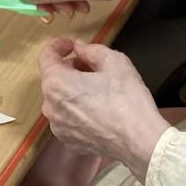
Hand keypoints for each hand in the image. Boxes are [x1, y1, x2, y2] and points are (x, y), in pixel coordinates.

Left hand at [39, 38, 169, 182]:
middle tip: (93, 66)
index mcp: (57, 83)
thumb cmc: (127, 99)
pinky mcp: (69, 141)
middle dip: (70, 68)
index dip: (58, 45)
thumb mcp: (115, 61)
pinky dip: (78, 109)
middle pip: (54, 78)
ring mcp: (58, 127)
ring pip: (60, 99)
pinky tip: (98, 108)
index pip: (46, 57)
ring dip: (74, 89)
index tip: (71, 44)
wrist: (139, 139)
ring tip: (98, 88)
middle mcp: (51, 106)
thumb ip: (92, 50)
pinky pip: (68, 118)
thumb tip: (80, 49)